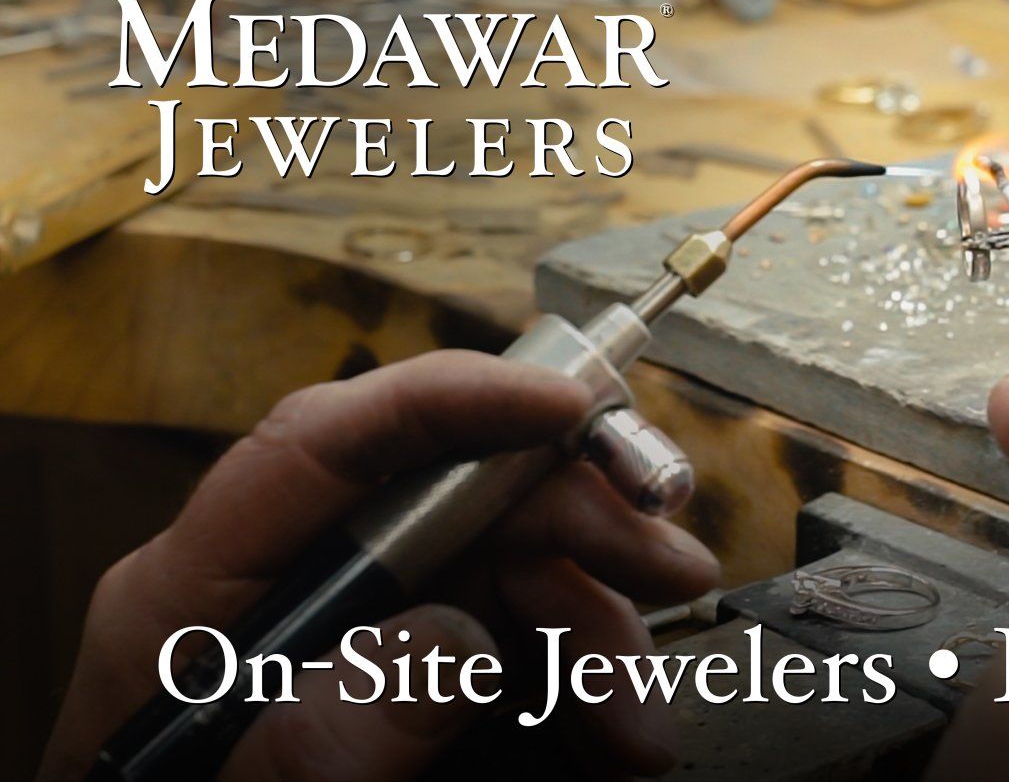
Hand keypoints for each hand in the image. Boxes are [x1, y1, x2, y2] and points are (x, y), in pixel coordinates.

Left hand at [40, 350, 719, 779]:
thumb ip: (318, 742)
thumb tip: (448, 641)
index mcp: (198, 601)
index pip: (322, 445)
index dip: (453, 401)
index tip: (569, 406)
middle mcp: (295, 592)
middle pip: (456, 497)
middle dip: (582, 522)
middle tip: (676, 571)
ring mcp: (367, 637)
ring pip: (518, 571)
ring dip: (603, 635)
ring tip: (636, 736)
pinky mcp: (425, 687)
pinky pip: (532, 647)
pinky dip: (592, 685)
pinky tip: (617, 738)